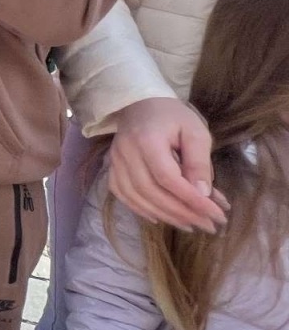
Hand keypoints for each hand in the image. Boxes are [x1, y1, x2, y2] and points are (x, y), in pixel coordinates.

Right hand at [105, 97, 227, 231]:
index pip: (168, 178)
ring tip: (189, 225)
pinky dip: (139, 209)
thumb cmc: (173, 116)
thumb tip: (203, 194)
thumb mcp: (195, 132)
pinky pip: (121, 193)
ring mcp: (115, 160)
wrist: (141, 103)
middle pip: (151, 191)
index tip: (217, 215)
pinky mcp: (112, 166)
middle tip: (208, 225)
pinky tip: (159, 218)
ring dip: (164, 215)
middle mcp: (126, 152)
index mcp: (148, 140)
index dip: (191, 200)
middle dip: (181, 213)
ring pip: (135, 196)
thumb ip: (199, 162)